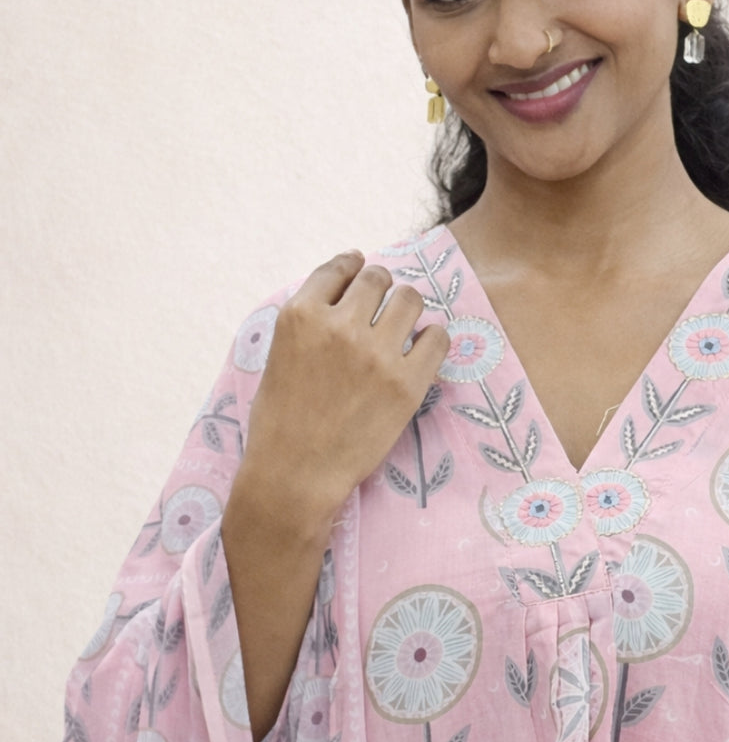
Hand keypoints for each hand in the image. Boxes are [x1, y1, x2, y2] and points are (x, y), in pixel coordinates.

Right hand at [237, 251, 450, 531]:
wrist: (295, 475)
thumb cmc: (280, 421)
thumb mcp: (278, 356)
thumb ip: (309, 322)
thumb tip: (344, 288)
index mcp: (300, 316)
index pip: (338, 268)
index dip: (353, 266)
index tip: (360, 267)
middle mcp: (340, 326)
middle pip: (378, 279)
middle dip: (381, 288)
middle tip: (382, 307)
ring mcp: (376, 354)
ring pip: (410, 300)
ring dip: (407, 309)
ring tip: (402, 328)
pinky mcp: (407, 383)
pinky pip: (437, 338)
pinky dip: (432, 340)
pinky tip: (422, 350)